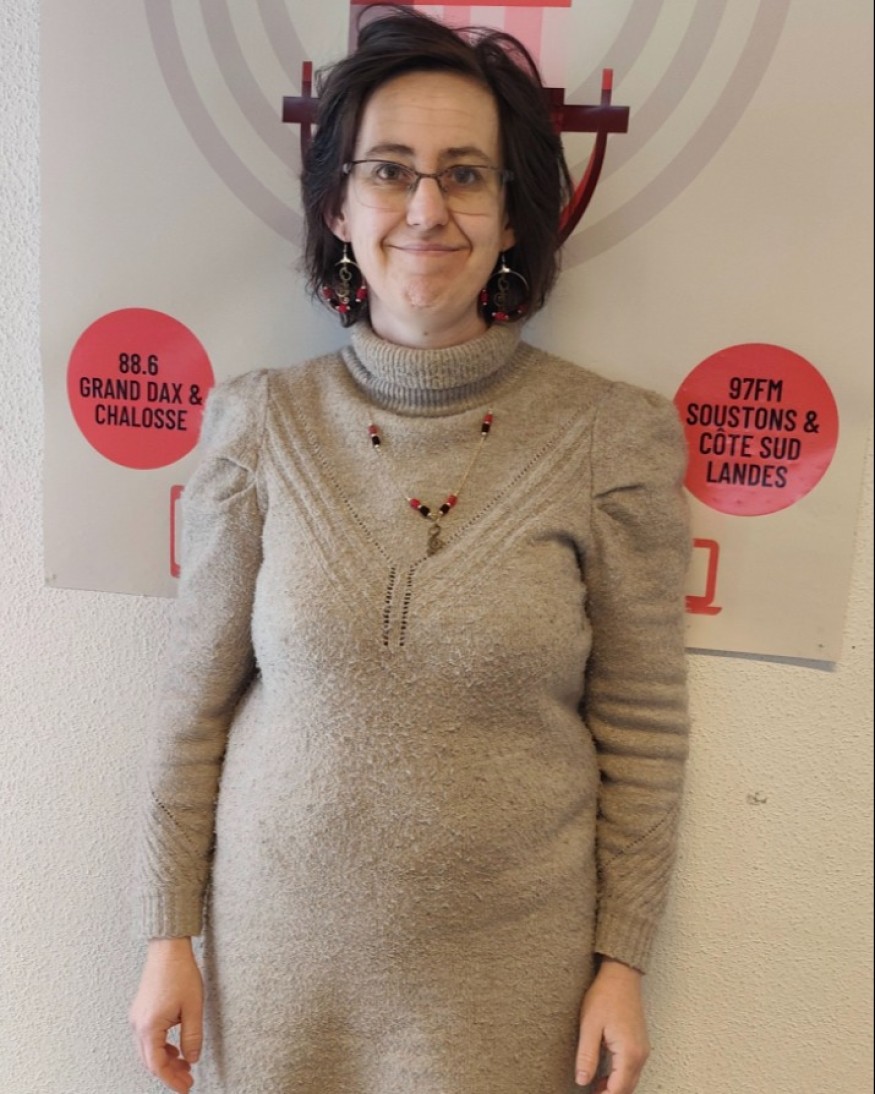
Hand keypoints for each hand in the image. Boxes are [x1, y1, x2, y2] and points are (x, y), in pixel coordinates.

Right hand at [129, 937, 203, 1092]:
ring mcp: (137, 1018)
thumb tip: (192, 1058)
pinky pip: (147, 1038)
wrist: (167, 948)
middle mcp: (138, 1025)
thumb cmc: (180, 972)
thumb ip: (193, 1036)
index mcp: (150, 1027)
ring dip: (165, 1061)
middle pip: (150, 1061)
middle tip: (188, 1080)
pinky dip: (160, 1048)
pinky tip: (175, 1048)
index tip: (185, 1088)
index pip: (158, 1065)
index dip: (172, 1080)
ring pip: (147, 1051)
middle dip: (169, 1073)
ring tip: (185, 1065)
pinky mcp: (140, 1011)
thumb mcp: (193, 1007)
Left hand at [575, 958, 649, 1092]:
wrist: (621, 976)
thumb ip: (587, 1056)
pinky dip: (620, 1077)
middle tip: (590, 1092)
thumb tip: (582, 1081)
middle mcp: (640, 1055)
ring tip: (594, 1087)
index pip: (618, 1089)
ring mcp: (642, 1049)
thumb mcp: (589, 1026)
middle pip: (626, 1088)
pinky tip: (604, 1075)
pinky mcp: (639, 1044)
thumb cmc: (605, 996)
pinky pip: (632, 1069)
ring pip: (630, 1080)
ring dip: (614, 1087)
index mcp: (629, 1053)